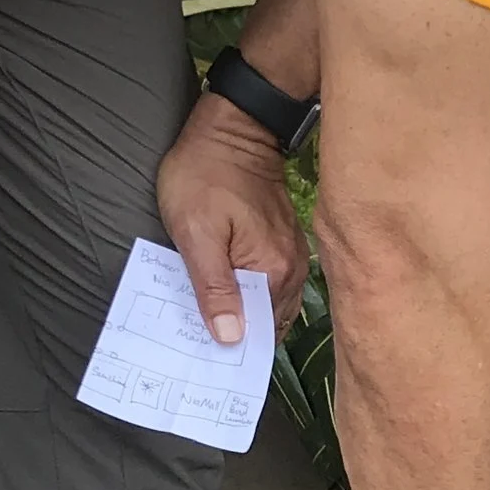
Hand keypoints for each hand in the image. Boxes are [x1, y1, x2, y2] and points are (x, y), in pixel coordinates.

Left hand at [157, 95, 310, 347]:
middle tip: (205, 348)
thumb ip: (213, 288)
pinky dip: (254, 298)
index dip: (234, 349)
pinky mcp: (287, 246)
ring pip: (272, 308)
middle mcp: (292, 272)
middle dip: (241, 337)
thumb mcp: (195, 233)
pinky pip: (274, 287)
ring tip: (217, 326)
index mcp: (273, 273)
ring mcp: (294, 258)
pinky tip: (233, 298)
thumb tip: (230, 339)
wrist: (234, 127)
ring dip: (248, 319)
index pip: (258, 332)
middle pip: (268, 324)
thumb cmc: (205, 174)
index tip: (207, 362)